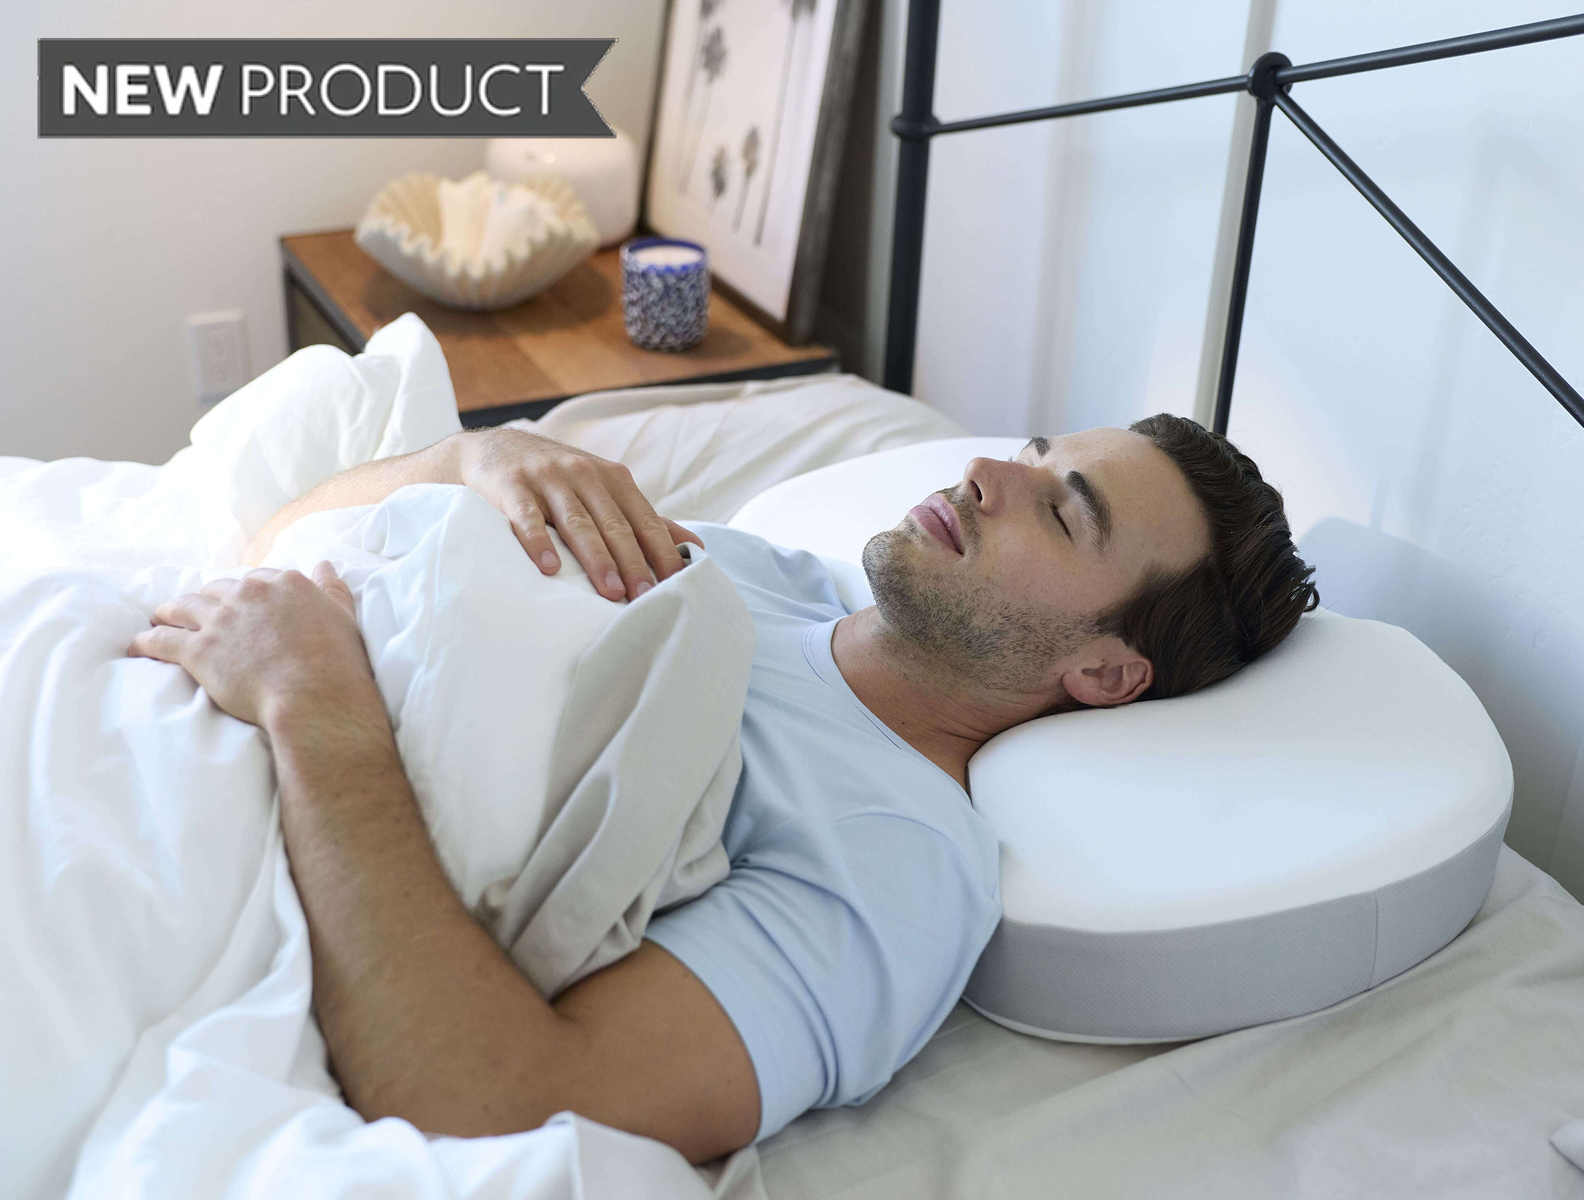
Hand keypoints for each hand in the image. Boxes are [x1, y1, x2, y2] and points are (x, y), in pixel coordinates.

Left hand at [127, 561, 382, 730]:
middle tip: (196, 613)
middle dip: (204, 600)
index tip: (238, 603)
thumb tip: (325, 565)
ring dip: (168, 612)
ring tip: (159, 619)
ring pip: (183, 608)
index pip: (254, 580)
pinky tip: (137, 646)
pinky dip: (146, 642)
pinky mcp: (199, 650)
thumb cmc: (336, 661)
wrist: (315, 695)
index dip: (243, 593)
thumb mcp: (342, 616)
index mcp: (282, 584)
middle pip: (215, 590)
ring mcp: (221, 621)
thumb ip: (331, 588)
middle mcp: (248, 594)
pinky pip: (162, 640)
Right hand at [451, 429, 704, 601]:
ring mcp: (547, 478)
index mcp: (612, 478)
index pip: (643, 519)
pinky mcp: (512, 486)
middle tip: (646, 597)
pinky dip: (538, 542)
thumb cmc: (559, 480)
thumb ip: (644, 520)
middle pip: (614, 524)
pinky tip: (550, 569)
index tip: (677, 584)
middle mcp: (584, 474)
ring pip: (577, 523)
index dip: (661, 551)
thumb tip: (695, 547)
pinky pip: (527, 517)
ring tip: (610, 591)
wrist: (493, 449)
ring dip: (596, 558)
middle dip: (633, 562)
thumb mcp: (603, 491)